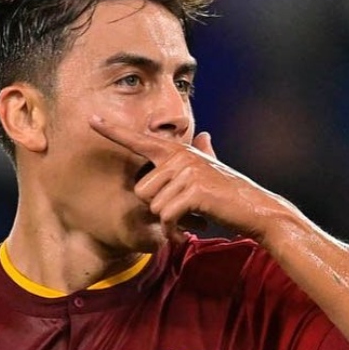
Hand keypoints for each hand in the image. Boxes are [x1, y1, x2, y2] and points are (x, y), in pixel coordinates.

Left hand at [89, 115, 284, 242]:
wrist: (257, 209)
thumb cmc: (230, 194)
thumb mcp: (213, 170)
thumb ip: (203, 154)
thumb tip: (204, 136)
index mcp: (179, 151)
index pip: (140, 140)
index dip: (114, 131)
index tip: (91, 119)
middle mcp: (180, 156)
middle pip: (141, 190)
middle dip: (158, 208)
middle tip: (183, 211)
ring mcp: (187, 172)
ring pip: (153, 205)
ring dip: (169, 220)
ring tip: (190, 218)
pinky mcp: (193, 190)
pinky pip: (166, 217)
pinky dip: (175, 229)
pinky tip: (192, 228)